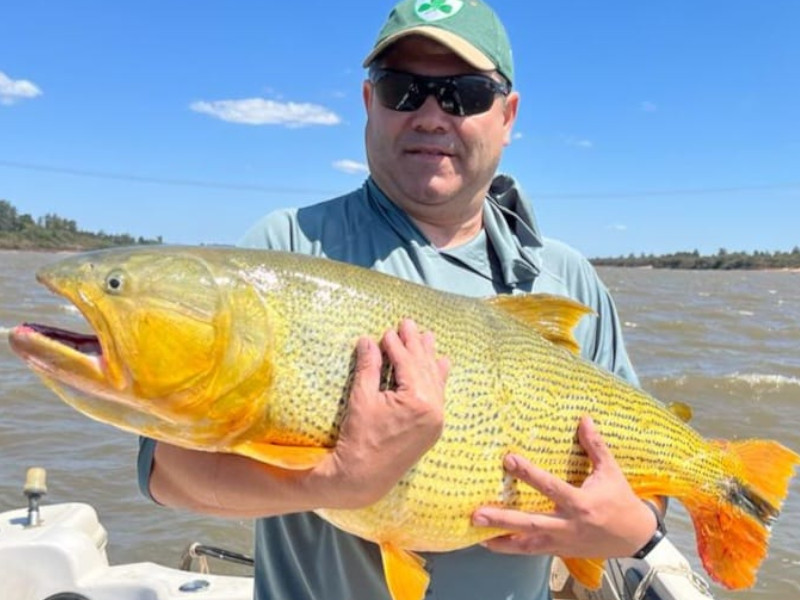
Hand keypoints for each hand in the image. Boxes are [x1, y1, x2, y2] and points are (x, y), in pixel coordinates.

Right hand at [318, 319, 449, 508]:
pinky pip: (438, 396)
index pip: (408, 363)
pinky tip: (440, 364)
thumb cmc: (360, 438)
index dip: (397, 345)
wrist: (363, 477)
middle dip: (416, 345)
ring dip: (428, 358)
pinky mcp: (433, 428)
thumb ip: (369, 367)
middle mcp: (434, 409)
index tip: (388, 331)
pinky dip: (436, 378)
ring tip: (427, 337)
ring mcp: (436, 420)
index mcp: (418, 401)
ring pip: (434, 380)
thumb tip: (368, 340)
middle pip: (424, 368)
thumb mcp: (362, 398)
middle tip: (408, 324)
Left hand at [472, 415, 656, 557]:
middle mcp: (568, 525)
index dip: (529, 473)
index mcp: (581, 503)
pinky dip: (510, 548)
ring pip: (527, 544)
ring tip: (475, 533)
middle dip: (503, 519)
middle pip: (531, 523)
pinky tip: (489, 543)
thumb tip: (584, 418)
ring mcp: (562, 541)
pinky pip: (530, 551)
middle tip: (477, 513)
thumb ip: (595, 446)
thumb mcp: (611, 471)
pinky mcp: (558, 550)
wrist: (635, 538)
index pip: (550, 487)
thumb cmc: (620, 501)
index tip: (508, 459)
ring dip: (500, 539)